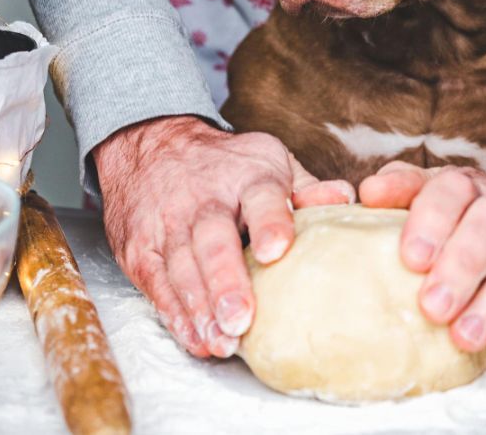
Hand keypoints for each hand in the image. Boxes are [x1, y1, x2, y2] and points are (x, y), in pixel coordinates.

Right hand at [94, 116, 354, 357]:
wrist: (153, 144)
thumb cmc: (226, 164)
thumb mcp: (270, 160)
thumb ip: (307, 188)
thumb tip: (344, 201)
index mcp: (248, 176)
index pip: (262, 197)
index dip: (270, 222)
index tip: (277, 250)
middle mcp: (204, 198)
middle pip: (213, 239)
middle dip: (226, 280)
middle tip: (242, 319)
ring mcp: (168, 222)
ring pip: (181, 266)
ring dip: (199, 307)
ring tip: (221, 342)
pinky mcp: (141, 246)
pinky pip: (157, 282)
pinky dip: (174, 313)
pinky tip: (194, 336)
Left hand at [359, 158, 485, 354]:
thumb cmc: (485, 218)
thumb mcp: (444, 197)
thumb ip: (405, 191)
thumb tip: (367, 192)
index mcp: (475, 187)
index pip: (453, 189)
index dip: (431, 220)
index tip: (410, 259)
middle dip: (462, 265)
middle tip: (431, 308)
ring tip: (464, 336)